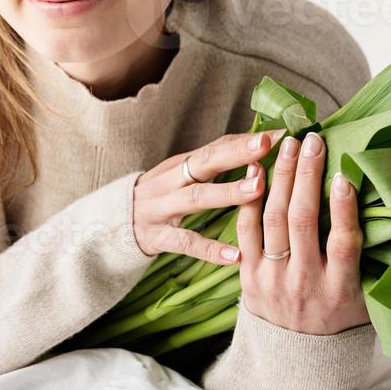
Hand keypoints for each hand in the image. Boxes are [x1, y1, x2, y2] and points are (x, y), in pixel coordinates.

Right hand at [132, 131, 270, 262]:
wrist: (113, 225)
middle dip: (235, 153)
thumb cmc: (159, 198)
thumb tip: (257, 145)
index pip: (215, 147)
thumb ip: (212, 165)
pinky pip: (185, 243)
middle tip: (265, 146)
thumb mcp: (179, 177)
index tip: (277, 134)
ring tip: (258, 189)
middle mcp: (170, 182)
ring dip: (228, 192)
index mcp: (180, 165)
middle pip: (204, 163)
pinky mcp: (156, 237)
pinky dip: (210, 249)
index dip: (244, 140)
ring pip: (197, 198)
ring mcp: (161, 208)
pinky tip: (234, 255)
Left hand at [236, 131, 369, 334]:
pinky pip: (245, 229)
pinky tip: (256, 169)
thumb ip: (374, 262)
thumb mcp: (366, 299)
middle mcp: (304, 282)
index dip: (343, 208)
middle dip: (307, 176)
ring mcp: (272, 278)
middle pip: (302, 221)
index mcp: (340, 289)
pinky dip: (249, 198)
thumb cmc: (339, 317)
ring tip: (288, 145)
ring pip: (273, 219)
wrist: (295, 356)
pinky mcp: (247, 274)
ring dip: (281, 177)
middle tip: (313, 141)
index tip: (344, 174)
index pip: (343, 243)